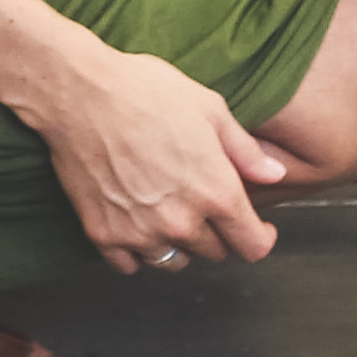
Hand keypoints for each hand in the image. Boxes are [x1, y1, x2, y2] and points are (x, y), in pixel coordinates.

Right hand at [35, 40, 289, 271]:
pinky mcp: (104, 236)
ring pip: (173, 262)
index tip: (258, 229)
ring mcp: (140, 234)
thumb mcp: (210, 109)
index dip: (261, 238)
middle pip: (214, 253)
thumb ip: (245, 151)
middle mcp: (182, 223)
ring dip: (178, 244)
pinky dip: (136, 250)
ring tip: (169, 212)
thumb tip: (275, 175)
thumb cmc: (147, 92)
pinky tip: (135, 221)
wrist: (81, 95)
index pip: (252, 245)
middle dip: (217, 233)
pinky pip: (130, 264)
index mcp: (216, 193)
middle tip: (204, 203)